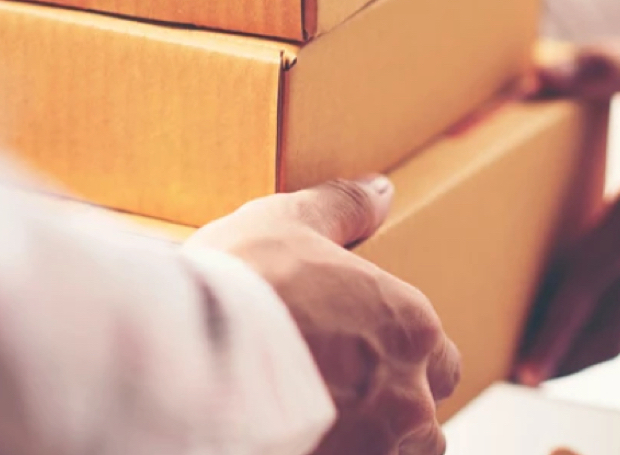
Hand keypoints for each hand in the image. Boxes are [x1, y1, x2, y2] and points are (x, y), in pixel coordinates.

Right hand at [189, 177, 460, 454]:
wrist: (180, 361)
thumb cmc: (237, 285)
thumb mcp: (287, 221)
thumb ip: (342, 207)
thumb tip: (380, 191)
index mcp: (408, 328)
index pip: (440, 359)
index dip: (400, 360)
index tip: (360, 358)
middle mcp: (407, 397)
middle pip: (422, 418)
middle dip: (390, 412)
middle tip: (337, 398)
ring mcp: (375, 450)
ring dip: (368, 445)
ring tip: (317, 427)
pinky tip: (294, 443)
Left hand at [515, 43, 619, 385]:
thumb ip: (602, 68)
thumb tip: (534, 72)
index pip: (596, 274)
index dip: (558, 322)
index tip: (527, 361)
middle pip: (612, 325)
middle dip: (563, 357)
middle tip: (514, 375)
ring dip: (586, 349)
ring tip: (540, 358)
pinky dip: (612, 326)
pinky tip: (585, 324)